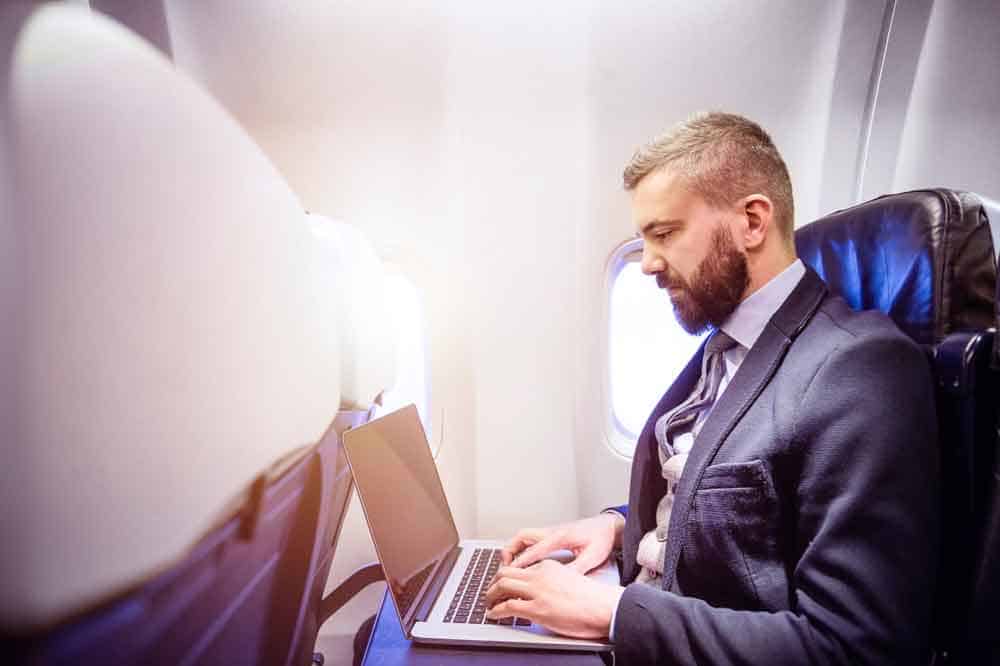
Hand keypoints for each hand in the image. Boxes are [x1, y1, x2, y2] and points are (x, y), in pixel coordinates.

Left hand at [485, 560, 624, 638]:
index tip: (503, 584)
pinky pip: (507, 607)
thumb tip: (541, 593)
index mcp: (549, 566)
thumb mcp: (569, 580)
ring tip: (488, 603)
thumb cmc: (593, 598)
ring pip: (502, 586)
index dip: (507, 576)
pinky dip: (495, 610)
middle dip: (494, 583)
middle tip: (490, 592)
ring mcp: (537, 591)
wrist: (605, 607)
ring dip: (490, 595)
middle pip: (506, 572)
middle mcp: (540, 574)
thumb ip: (552, 581)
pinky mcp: (537, 609)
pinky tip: (493, 614)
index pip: (520, 567)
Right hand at [500, 513, 622, 572]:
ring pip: (523, 536)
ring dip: (514, 548)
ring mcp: (550, 531)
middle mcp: (552, 532)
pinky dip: (521, 548)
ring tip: (510, 566)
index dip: (521, 562)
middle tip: (506, 568)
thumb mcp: (592, 557)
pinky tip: (523, 561)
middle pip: (522, 536)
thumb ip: (576, 568)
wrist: (607, 526)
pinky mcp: (551, 534)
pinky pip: (530, 539)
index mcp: (561, 537)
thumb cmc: (601, 539)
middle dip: (510, 551)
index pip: (535, 549)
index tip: (511, 573)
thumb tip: (561, 581)